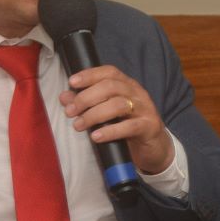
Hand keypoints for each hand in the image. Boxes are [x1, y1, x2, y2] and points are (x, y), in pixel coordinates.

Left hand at [58, 66, 173, 174]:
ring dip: (94, 115)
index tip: (72, 82)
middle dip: (86, 98)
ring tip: (79, 125)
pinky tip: (96, 136)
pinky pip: (129, 127)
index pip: (109, 72)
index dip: (90, 74)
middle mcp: (137, 94)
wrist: (155, 148)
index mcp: (127, 86)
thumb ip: (87, 104)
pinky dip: (110, 131)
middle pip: (111, 87)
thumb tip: (64, 97)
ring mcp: (145, 109)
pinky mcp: (149, 127)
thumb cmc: (128, 127)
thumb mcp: (108, 114)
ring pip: (119, 105)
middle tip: (70, 111)